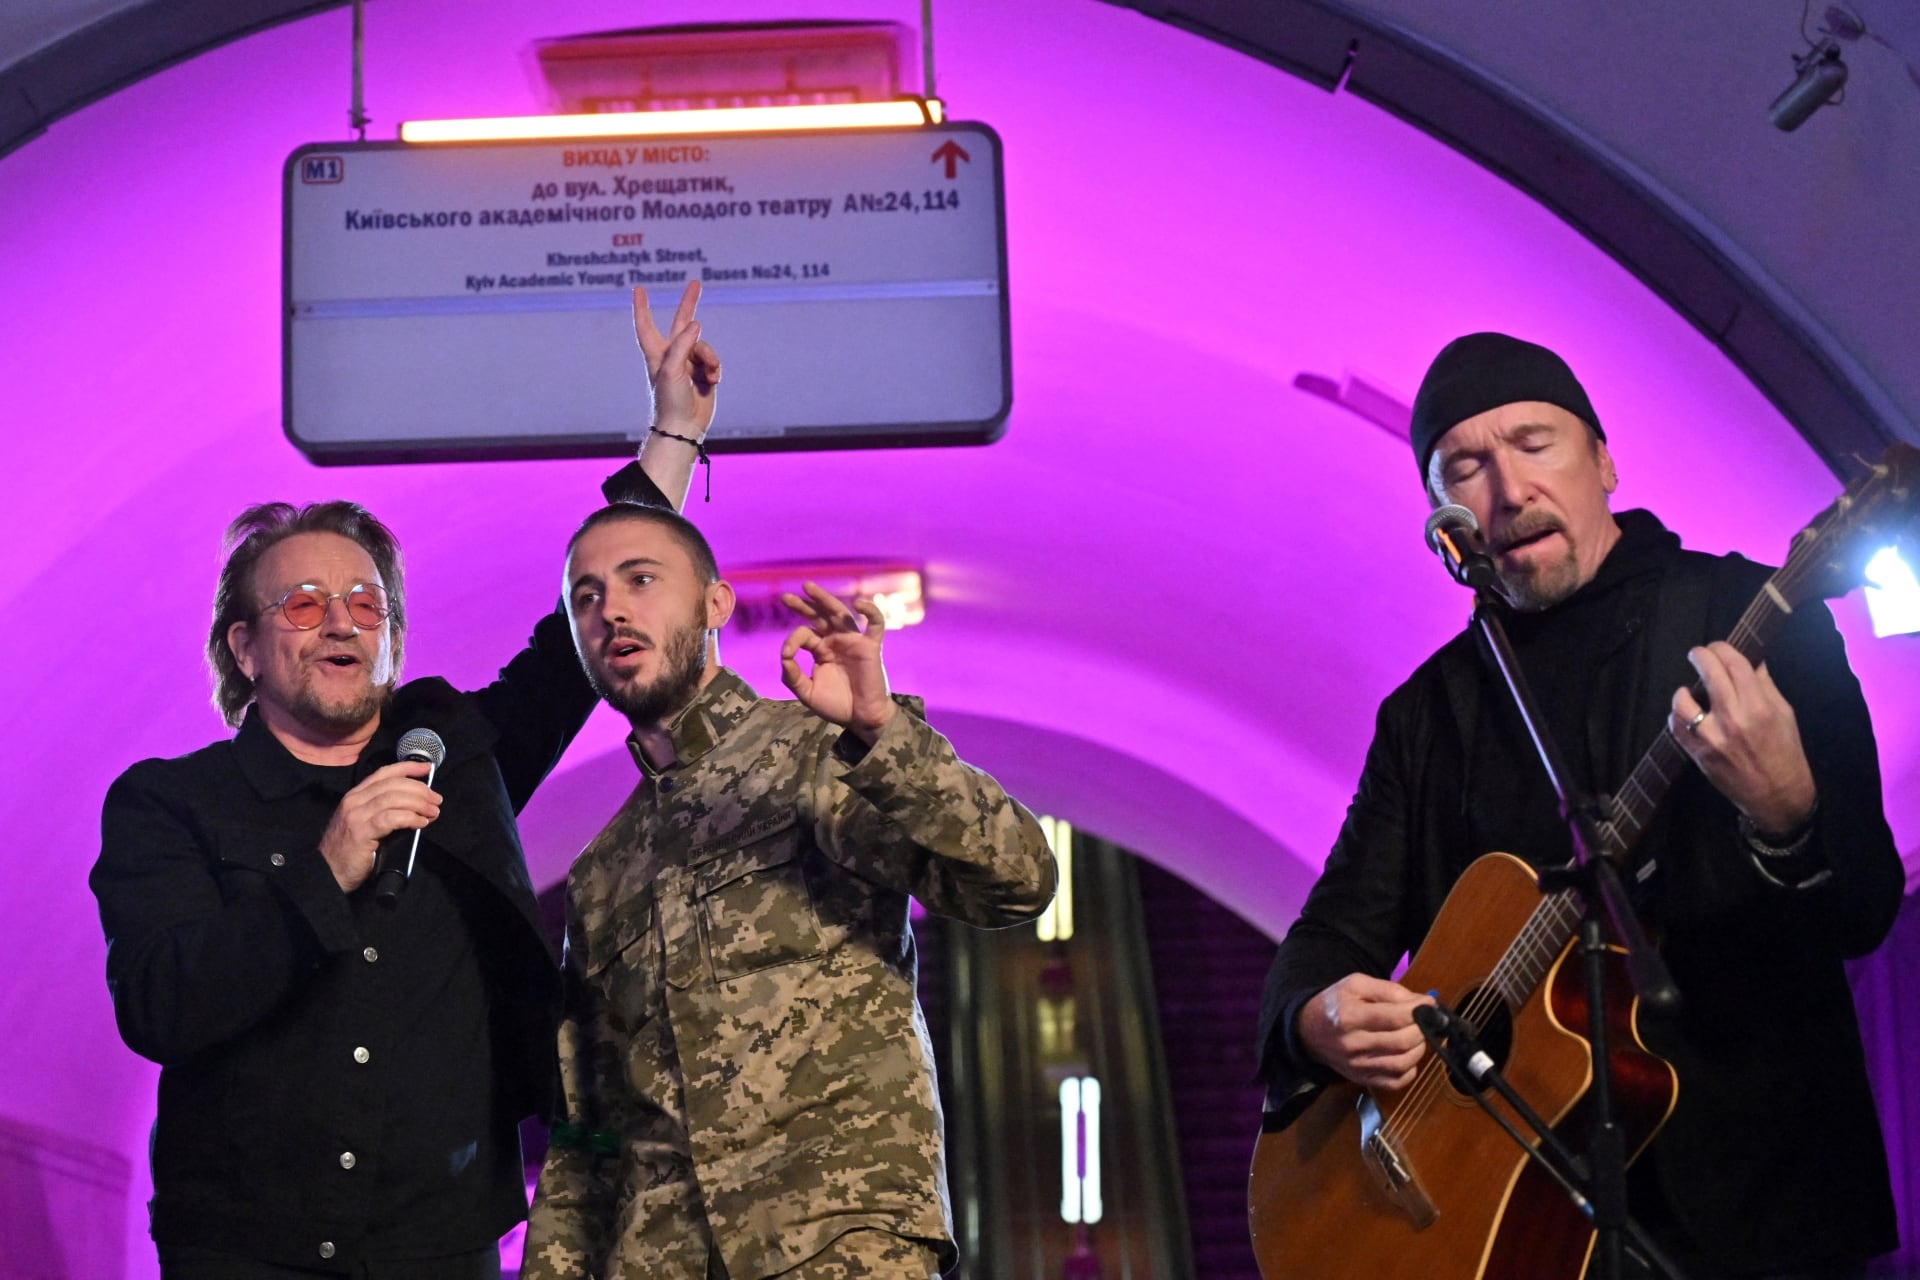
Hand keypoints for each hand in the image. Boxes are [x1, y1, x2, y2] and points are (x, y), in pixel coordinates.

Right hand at [316, 761, 440, 891]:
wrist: (329, 872)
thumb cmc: (351, 849)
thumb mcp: (364, 822)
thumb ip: (382, 809)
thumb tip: (416, 803)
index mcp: (355, 795)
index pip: (384, 773)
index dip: (408, 767)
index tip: (428, 768)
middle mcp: (354, 800)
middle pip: (393, 784)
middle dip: (419, 789)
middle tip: (436, 799)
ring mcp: (356, 815)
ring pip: (393, 798)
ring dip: (418, 803)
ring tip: (433, 812)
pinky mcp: (361, 832)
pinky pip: (391, 818)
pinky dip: (410, 818)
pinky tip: (421, 823)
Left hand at [634, 282, 720, 440]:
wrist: (684, 426)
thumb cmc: (670, 400)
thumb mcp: (672, 369)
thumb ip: (683, 343)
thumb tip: (696, 324)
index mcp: (657, 353)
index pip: (646, 325)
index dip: (642, 307)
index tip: (639, 288)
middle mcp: (672, 355)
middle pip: (681, 323)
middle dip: (689, 303)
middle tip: (696, 283)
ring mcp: (689, 364)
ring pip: (704, 346)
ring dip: (709, 358)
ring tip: (709, 375)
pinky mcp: (703, 374)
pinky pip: (713, 361)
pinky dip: (715, 369)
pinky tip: (712, 381)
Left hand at [779, 582, 895, 743]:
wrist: (861, 718)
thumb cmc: (836, 705)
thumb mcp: (806, 692)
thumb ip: (792, 675)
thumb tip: (784, 655)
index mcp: (821, 650)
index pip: (804, 634)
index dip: (792, 640)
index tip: (787, 654)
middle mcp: (836, 642)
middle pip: (819, 616)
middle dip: (803, 605)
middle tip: (785, 597)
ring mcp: (853, 642)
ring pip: (839, 613)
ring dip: (824, 599)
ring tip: (807, 587)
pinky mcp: (870, 646)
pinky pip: (875, 624)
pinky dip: (871, 611)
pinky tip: (859, 603)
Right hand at [1297, 974, 1432, 1090]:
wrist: (1309, 1031)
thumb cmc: (1336, 1003)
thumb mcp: (1356, 984)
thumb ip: (1390, 990)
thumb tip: (1424, 1002)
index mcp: (1349, 1016)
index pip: (1394, 1017)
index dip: (1419, 1011)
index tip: (1430, 1005)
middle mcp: (1352, 1044)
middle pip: (1401, 1041)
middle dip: (1422, 1030)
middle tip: (1426, 1021)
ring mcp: (1357, 1066)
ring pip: (1401, 1063)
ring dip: (1420, 1049)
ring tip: (1419, 1036)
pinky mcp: (1362, 1079)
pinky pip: (1396, 1082)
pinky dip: (1410, 1070)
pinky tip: (1407, 1055)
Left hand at [1669, 642, 1815, 835]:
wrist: (1777, 795)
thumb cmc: (1785, 751)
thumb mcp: (1784, 713)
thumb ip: (1764, 684)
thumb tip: (1750, 658)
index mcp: (1759, 706)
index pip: (1735, 663)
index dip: (1722, 648)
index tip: (1718, 647)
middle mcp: (1733, 718)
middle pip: (1709, 672)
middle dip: (1700, 656)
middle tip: (1698, 655)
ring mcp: (1711, 737)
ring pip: (1683, 700)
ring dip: (1684, 690)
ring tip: (1690, 691)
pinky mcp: (1697, 752)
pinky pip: (1675, 725)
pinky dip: (1677, 714)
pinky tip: (1686, 713)